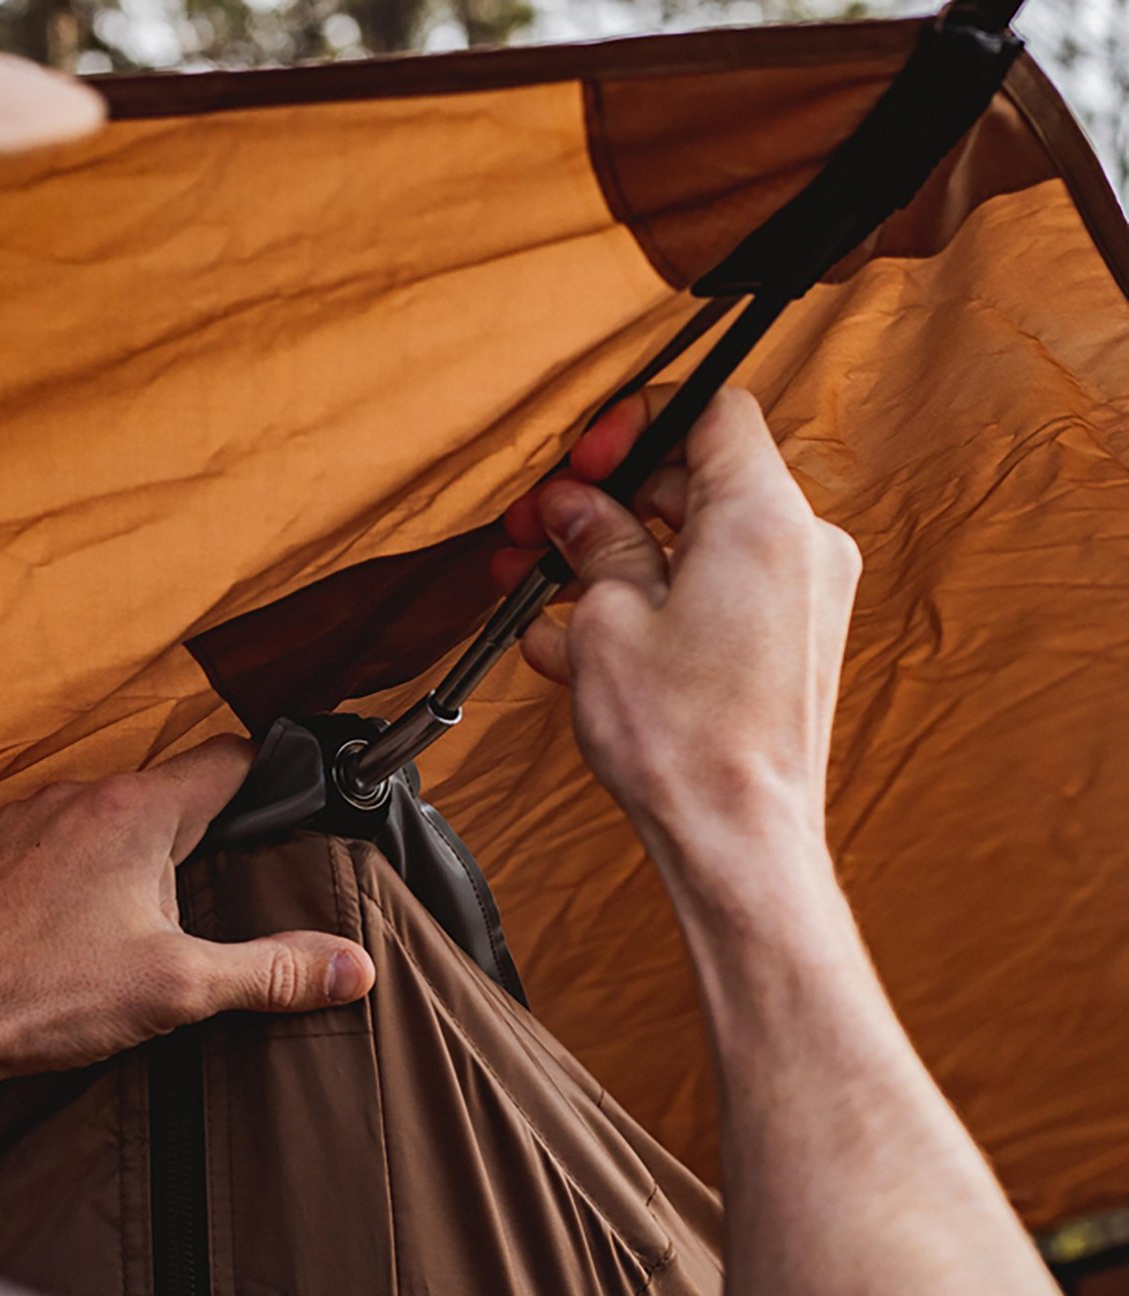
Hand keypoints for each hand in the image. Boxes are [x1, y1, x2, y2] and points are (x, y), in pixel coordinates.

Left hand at [0, 736, 374, 1083]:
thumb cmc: (46, 997)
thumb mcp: (182, 988)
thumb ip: (274, 970)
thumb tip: (353, 966)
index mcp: (135, 810)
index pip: (227, 758)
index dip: (266, 781)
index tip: (285, 814)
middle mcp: (81, 794)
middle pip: (173, 790)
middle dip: (202, 836)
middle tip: (217, 896)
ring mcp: (30, 815)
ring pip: (115, 811)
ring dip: (140, 851)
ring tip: (147, 919)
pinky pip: (63, 833)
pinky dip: (85, 864)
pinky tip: (84, 923)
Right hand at [492, 387, 860, 871]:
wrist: (737, 842)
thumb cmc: (683, 740)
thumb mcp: (608, 619)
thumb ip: (593, 542)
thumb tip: (573, 506)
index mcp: (763, 517)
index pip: (711, 412)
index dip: (636, 424)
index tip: (583, 463)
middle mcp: (799, 547)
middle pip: (696, 481)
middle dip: (606, 502)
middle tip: (538, 530)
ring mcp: (800, 600)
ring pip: (694, 546)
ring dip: (613, 559)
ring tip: (535, 588)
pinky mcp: (787, 647)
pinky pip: (713, 598)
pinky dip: (651, 603)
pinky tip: (572, 639)